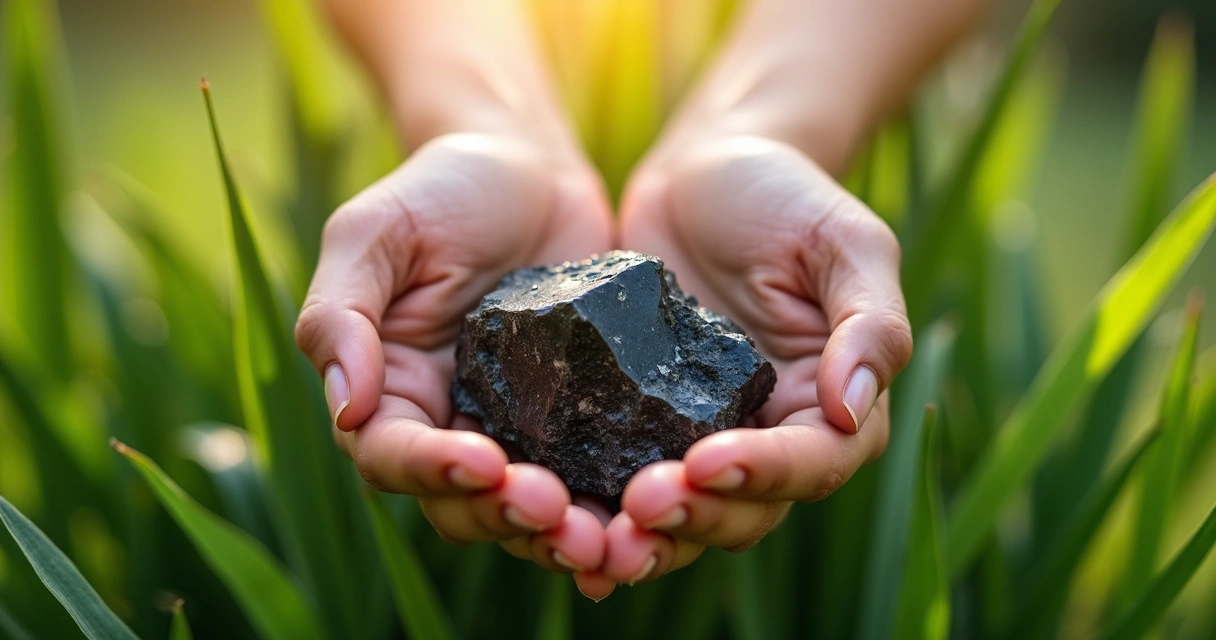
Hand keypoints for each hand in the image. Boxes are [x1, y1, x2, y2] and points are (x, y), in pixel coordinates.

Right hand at [295, 132, 615, 594]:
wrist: (529, 165)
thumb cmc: (441, 188)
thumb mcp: (374, 232)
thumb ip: (341, 312)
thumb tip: (347, 405)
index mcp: (393, 392)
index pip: (393, 457)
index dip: (431, 471)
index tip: (483, 461)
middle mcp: (453, 425)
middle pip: (464, 504)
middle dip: (507, 516)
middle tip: (557, 513)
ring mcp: (523, 431)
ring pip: (531, 510)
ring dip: (563, 534)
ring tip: (606, 537)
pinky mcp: (583, 422)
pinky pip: (597, 477)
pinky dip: (617, 503)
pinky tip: (653, 508)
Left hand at [602, 135, 912, 583]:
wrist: (704, 170)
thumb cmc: (786, 196)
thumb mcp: (845, 242)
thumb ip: (869, 322)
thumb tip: (852, 410)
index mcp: (827, 405)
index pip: (810, 463)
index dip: (763, 473)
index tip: (705, 462)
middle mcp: (765, 436)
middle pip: (742, 509)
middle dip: (692, 517)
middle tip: (638, 509)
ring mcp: (697, 436)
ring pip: (679, 513)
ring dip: (641, 537)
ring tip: (591, 539)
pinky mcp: (635, 424)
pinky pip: (616, 479)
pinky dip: (591, 507)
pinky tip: (550, 518)